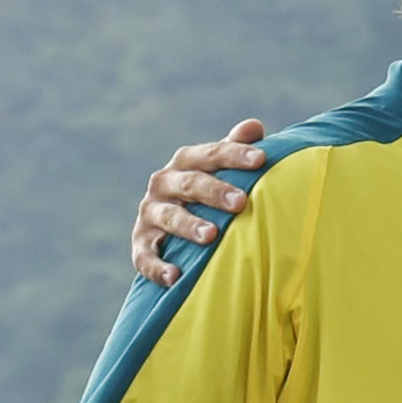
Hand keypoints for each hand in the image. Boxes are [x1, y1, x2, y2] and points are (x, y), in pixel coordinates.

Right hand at [133, 120, 266, 286]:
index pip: (210, 155)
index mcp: (185, 163)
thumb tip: (255, 125)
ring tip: (211, 235)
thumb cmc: (207, 192)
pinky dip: (157, 266)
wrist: (169, 224)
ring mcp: (149, 214)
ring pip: (168, 217)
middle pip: (189, 184)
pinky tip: (175, 276)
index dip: (234, 155)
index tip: (261, 159)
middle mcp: (163, 184)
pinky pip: (144, 256)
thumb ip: (233, 148)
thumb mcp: (218, 170)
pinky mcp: (140, 243)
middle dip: (214, 192)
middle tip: (240, 202)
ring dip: (188, 226)